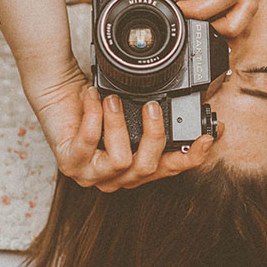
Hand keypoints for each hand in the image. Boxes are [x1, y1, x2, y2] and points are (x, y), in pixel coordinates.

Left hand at [28, 65, 213, 188]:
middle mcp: (116, 177)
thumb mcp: (134, 108)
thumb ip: (159, 116)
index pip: (171, 169)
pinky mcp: (70, 162)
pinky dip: (94, 116)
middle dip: (155, 136)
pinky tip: (94, 98)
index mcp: (135, 166)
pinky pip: (89, 143)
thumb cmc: (98, 100)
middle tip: (152, 106)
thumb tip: (195, 104)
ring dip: (119, 125)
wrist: (60, 89)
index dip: (191, 157)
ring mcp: (91, 174)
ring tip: (113, 99)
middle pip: (149, 170)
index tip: (207, 136)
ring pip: (120, 161)